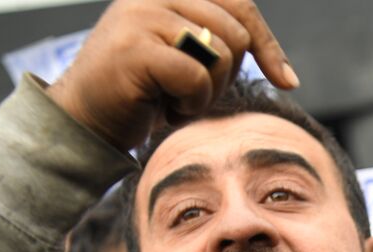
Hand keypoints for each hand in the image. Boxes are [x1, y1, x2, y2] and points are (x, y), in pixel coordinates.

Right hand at [48, 0, 296, 151]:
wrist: (85, 120)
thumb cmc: (143, 95)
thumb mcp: (187, 58)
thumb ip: (218, 40)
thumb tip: (283, 65)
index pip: (239, 5)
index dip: (268, 45)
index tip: (287, 81)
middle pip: (236, 33)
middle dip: (229, 76)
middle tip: (195, 95)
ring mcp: (141, 15)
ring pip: (220, 53)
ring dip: (208, 91)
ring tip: (176, 98)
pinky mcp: (134, 46)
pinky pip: (196, 76)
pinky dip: (191, 102)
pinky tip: (166, 107)